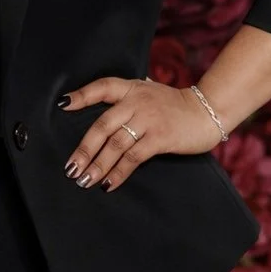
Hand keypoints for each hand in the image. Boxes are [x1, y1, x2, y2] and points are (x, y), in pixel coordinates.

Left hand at [60, 76, 222, 192]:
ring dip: (98, 165)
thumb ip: (128, 97)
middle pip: (102, 125)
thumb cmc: (175, 105)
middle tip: (71, 168)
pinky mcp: (160, 137)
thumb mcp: (149, 91)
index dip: (82, 95)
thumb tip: (103, 108)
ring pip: (115, 144)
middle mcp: (136, 101)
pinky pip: (133, 157)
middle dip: (84, 149)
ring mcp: (148, 119)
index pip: (101, 87)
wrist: (207, 111)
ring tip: (84, 180)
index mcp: (132, 88)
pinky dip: (119, 172)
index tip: (63, 105)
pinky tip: (109, 184)